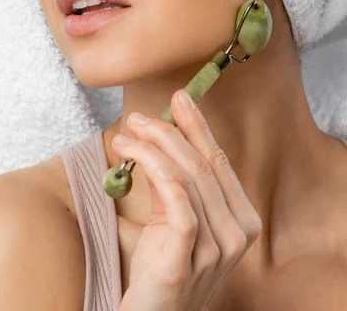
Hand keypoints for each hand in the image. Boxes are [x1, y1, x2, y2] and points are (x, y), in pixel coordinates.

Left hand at [111, 89, 261, 310]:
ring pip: (187, 179)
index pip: (219, 161)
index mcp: (241, 219)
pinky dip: (157, 171)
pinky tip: (135, 157)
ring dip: (152, 148)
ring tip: (125, 136)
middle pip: (202, 165)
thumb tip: (163, 135)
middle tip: (138, 117)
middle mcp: (237, 233)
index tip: (179, 98)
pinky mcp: (187, 260)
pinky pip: (178, 204)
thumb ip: (180, 184)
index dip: (198, 126)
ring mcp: (216, 249)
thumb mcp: (177, 221)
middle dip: (168, 131)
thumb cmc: (163, 268)